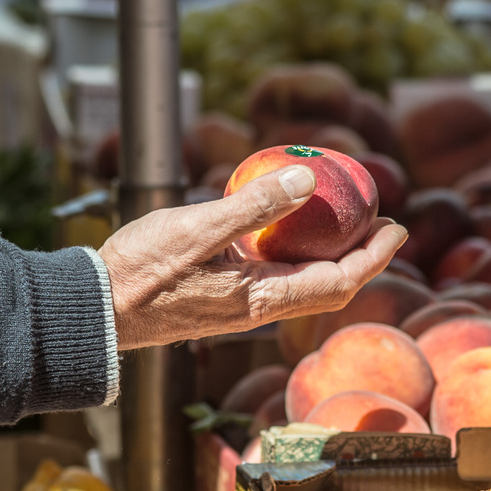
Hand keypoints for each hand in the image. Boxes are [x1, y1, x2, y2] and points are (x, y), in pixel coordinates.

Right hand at [99, 166, 407, 349]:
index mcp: (259, 299)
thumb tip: (306, 181)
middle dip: (361, 255)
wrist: (95, 309)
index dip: (373, 256)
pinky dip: (293, 250)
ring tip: (344, 218)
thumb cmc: (139, 272)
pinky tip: (284, 222)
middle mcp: (256, 308)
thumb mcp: (197, 228)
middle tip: (381, 220)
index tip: (395, 227)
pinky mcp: (220, 296)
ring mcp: (238, 305)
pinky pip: (272, 274)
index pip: (336, 282)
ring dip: (330, 253)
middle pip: (327, 286)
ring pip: (301, 281)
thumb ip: (252, 206)